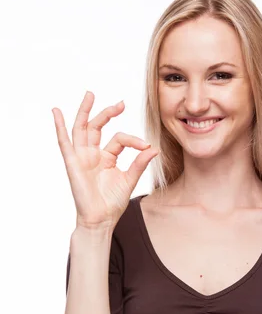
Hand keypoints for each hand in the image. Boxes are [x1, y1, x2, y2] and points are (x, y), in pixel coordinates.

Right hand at [52, 91, 158, 229]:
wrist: (101, 219)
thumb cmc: (113, 203)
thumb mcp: (130, 180)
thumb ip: (139, 163)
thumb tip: (153, 148)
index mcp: (107, 157)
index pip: (119, 139)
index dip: (134, 140)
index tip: (146, 146)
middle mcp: (93, 154)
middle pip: (97, 127)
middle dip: (107, 113)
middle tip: (121, 103)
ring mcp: (82, 158)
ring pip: (81, 129)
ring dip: (85, 111)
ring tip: (90, 94)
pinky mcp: (73, 163)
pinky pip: (64, 143)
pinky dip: (60, 127)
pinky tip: (57, 112)